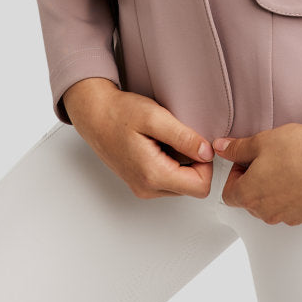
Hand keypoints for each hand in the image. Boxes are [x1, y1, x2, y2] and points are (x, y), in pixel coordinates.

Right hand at [63, 79, 215, 199]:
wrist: (94, 114)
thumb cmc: (119, 113)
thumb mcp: (155, 117)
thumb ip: (184, 137)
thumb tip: (207, 153)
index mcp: (153, 175)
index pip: (201, 187)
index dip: (207, 164)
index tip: (197, 142)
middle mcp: (148, 188)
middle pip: (192, 186)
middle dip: (194, 162)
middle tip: (179, 136)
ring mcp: (143, 187)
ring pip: (181, 184)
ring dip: (181, 162)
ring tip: (165, 139)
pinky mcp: (141, 182)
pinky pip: (168, 179)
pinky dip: (170, 162)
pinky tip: (158, 144)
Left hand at [212, 118, 301, 225]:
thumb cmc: (298, 148)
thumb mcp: (260, 141)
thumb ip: (236, 148)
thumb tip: (221, 148)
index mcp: (250, 195)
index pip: (228, 194)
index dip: (235, 175)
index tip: (247, 162)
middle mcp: (268, 213)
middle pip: (251, 201)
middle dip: (254, 183)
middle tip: (268, 161)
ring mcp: (289, 217)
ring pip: (272, 207)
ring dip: (274, 191)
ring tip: (288, 167)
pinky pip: (293, 209)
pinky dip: (294, 196)